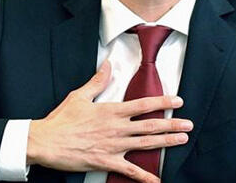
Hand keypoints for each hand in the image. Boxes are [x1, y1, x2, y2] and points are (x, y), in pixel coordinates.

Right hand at [26, 60, 192, 182]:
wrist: (46, 142)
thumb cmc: (61, 119)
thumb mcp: (79, 96)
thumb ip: (97, 81)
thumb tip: (108, 64)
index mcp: (111, 111)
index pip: (143, 105)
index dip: (163, 103)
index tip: (178, 101)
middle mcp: (116, 128)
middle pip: (150, 126)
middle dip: (172, 124)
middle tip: (189, 124)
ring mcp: (113, 146)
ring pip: (145, 144)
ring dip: (166, 142)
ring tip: (182, 140)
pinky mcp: (106, 162)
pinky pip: (130, 171)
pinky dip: (145, 177)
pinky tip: (157, 180)